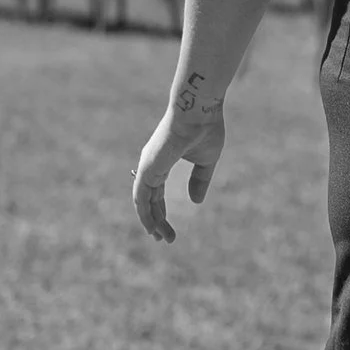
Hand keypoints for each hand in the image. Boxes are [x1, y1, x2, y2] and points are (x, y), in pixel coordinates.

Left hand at [132, 74, 226, 244]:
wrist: (199, 109)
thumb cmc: (204, 128)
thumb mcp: (207, 161)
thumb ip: (200, 180)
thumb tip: (195, 201)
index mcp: (162, 162)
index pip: (156, 194)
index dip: (161, 212)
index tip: (168, 229)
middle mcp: (151, 166)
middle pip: (149, 201)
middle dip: (156, 221)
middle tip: (164, 239)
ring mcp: (148, 167)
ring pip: (143, 203)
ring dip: (151, 222)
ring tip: (161, 239)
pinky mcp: (148, 168)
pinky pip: (141, 197)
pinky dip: (144, 214)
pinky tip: (150, 227)